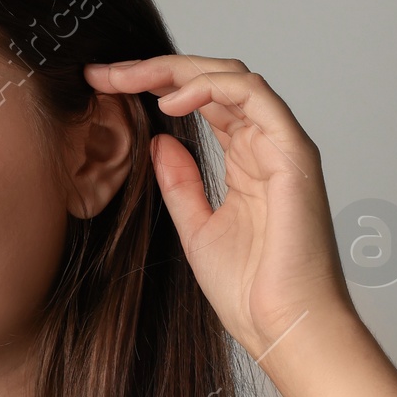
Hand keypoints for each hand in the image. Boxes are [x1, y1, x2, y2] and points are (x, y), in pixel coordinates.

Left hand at [83, 55, 355, 367]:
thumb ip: (180, 183)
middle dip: (155, 70)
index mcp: (247, 162)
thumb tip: (159, 141)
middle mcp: (267, 146)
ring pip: (232, 77)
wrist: (284, 326)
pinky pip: (253, 95)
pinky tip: (170, 101)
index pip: (202, 102)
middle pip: (213, 80)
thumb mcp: (196, 229)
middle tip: (105, 74)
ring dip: (177, 70)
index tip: (103, 88)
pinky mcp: (293, 152)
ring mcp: (282, 146)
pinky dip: (210, 87)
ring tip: (129, 78)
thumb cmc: (251, 291)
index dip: (153, 87)